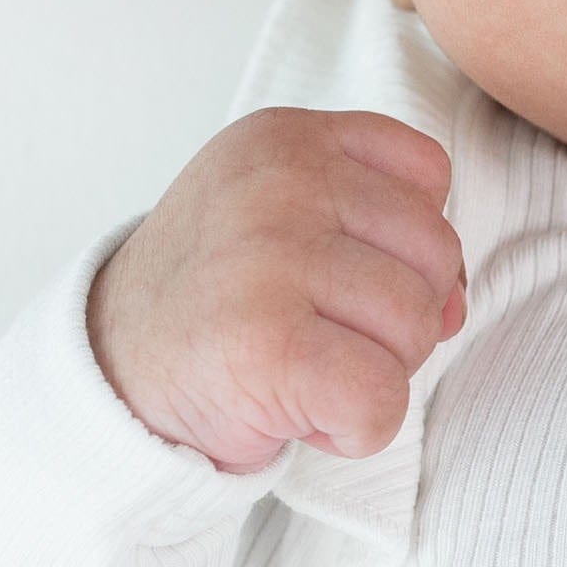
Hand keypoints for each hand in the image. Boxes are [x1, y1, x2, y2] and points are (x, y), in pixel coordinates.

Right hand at [86, 109, 466, 469]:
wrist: (110, 374)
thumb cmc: (220, 299)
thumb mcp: (289, 220)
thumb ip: (386, 231)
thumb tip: (456, 300)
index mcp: (286, 137)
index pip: (428, 174)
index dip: (406, 243)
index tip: (341, 274)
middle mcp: (277, 183)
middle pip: (437, 253)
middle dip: (399, 313)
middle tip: (320, 332)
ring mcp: (267, 259)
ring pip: (417, 326)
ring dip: (377, 371)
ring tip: (304, 368)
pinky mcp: (265, 344)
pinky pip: (381, 399)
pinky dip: (355, 429)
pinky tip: (300, 413)